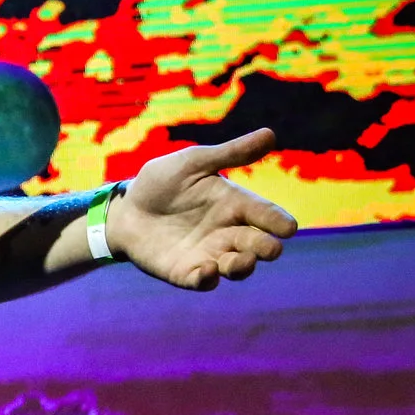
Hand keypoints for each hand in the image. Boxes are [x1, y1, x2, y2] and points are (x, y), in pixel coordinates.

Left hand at [106, 129, 298, 290]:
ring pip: (236, 267)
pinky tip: (207, 271)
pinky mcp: (186, 272)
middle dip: (265, 248)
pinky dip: (207, 278)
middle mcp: (228, 233)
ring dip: (242, 267)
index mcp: (235, 204)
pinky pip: (202, 281)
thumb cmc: (163, 182)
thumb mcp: (194, 163)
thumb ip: (230, 154)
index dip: (278, 221)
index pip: (265, 214)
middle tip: (270, 249)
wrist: (126, 207)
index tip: (288, 228)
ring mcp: (209, 254)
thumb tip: (270, 134)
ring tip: (243, 261)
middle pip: (256, 244)